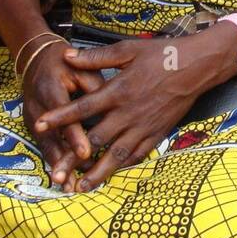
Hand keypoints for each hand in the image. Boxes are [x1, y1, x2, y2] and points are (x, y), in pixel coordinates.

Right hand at [20, 37, 107, 190]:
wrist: (37, 56)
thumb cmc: (65, 61)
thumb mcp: (80, 66)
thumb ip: (95, 85)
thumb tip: (112, 106)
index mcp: (51, 88)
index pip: (66, 117)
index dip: (76, 136)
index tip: (87, 153)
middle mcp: (38, 105)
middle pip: (51, 138)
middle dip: (62, 161)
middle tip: (72, 181)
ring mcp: (32, 116)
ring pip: (45, 145)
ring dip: (55, 166)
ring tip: (66, 185)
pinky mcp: (31, 123)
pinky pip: (44, 144)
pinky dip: (53, 159)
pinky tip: (63, 175)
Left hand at [32, 25, 236, 192]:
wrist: (197, 66)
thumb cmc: (162, 55)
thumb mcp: (128, 49)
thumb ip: (96, 57)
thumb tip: (67, 56)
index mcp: (118, 91)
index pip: (82, 108)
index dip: (59, 118)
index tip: (39, 125)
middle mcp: (129, 113)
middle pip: (95, 140)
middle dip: (73, 158)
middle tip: (55, 173)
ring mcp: (144, 126)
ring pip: (116, 155)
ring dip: (97, 173)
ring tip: (81, 188)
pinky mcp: (157, 133)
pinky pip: (138, 154)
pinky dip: (123, 166)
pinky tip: (112, 174)